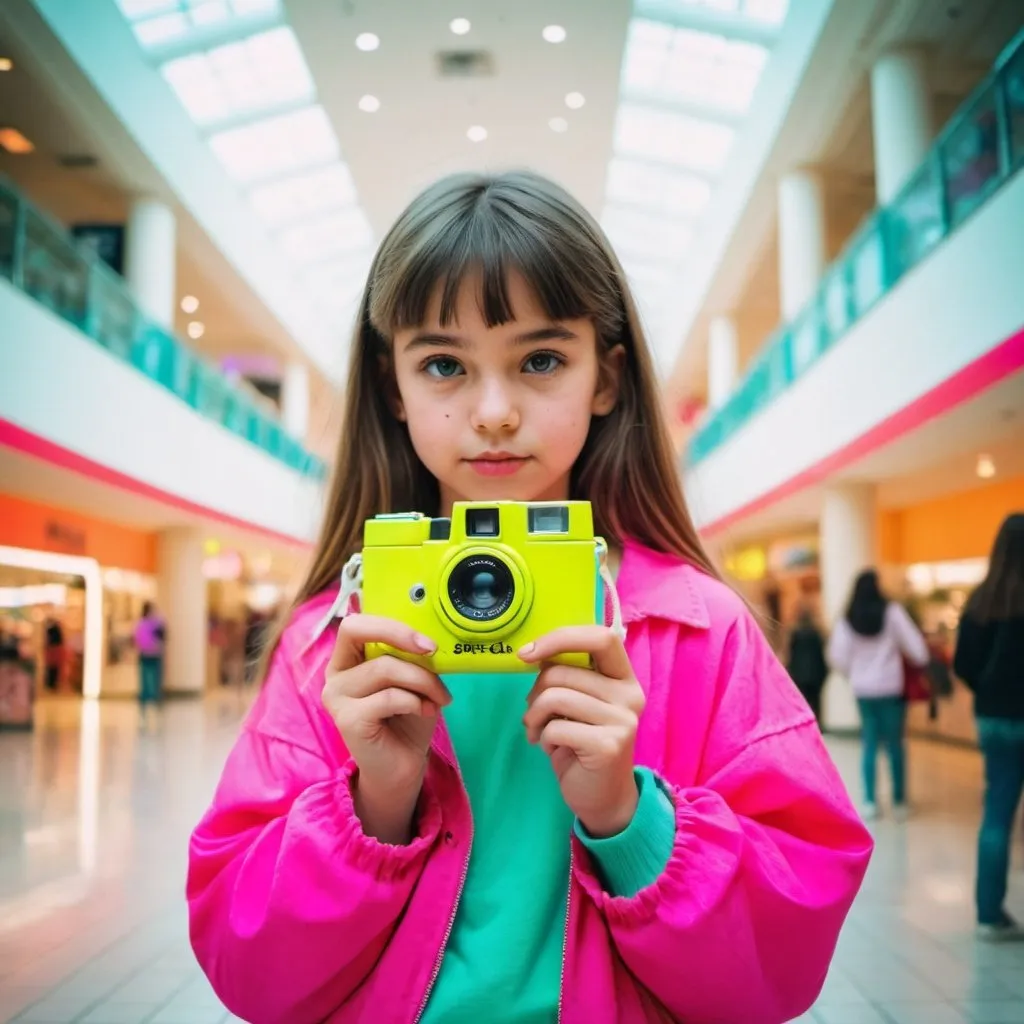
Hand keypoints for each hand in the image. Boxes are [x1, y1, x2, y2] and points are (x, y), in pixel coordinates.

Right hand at [323, 614, 450, 842]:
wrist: (404, 767)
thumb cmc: (408, 717)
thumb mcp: (414, 679)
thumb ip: (412, 655)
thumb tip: (428, 633)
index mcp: (348, 659)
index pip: (355, 623)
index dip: (390, 623)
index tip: (427, 641)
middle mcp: (335, 674)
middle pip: (356, 631)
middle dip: (399, 635)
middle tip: (432, 650)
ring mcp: (336, 696)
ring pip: (383, 667)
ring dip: (422, 680)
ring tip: (439, 697)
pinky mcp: (346, 719)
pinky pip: (388, 697)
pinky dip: (414, 701)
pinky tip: (425, 712)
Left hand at [520, 627, 644, 837]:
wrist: (603, 796)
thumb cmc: (582, 741)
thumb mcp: (579, 702)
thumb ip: (569, 676)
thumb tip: (532, 653)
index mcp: (623, 677)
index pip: (601, 636)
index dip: (561, 637)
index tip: (527, 653)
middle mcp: (629, 695)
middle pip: (563, 672)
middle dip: (535, 692)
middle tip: (534, 713)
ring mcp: (622, 721)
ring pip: (555, 698)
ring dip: (534, 717)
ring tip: (539, 731)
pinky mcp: (608, 746)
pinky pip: (555, 728)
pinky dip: (543, 738)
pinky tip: (553, 749)